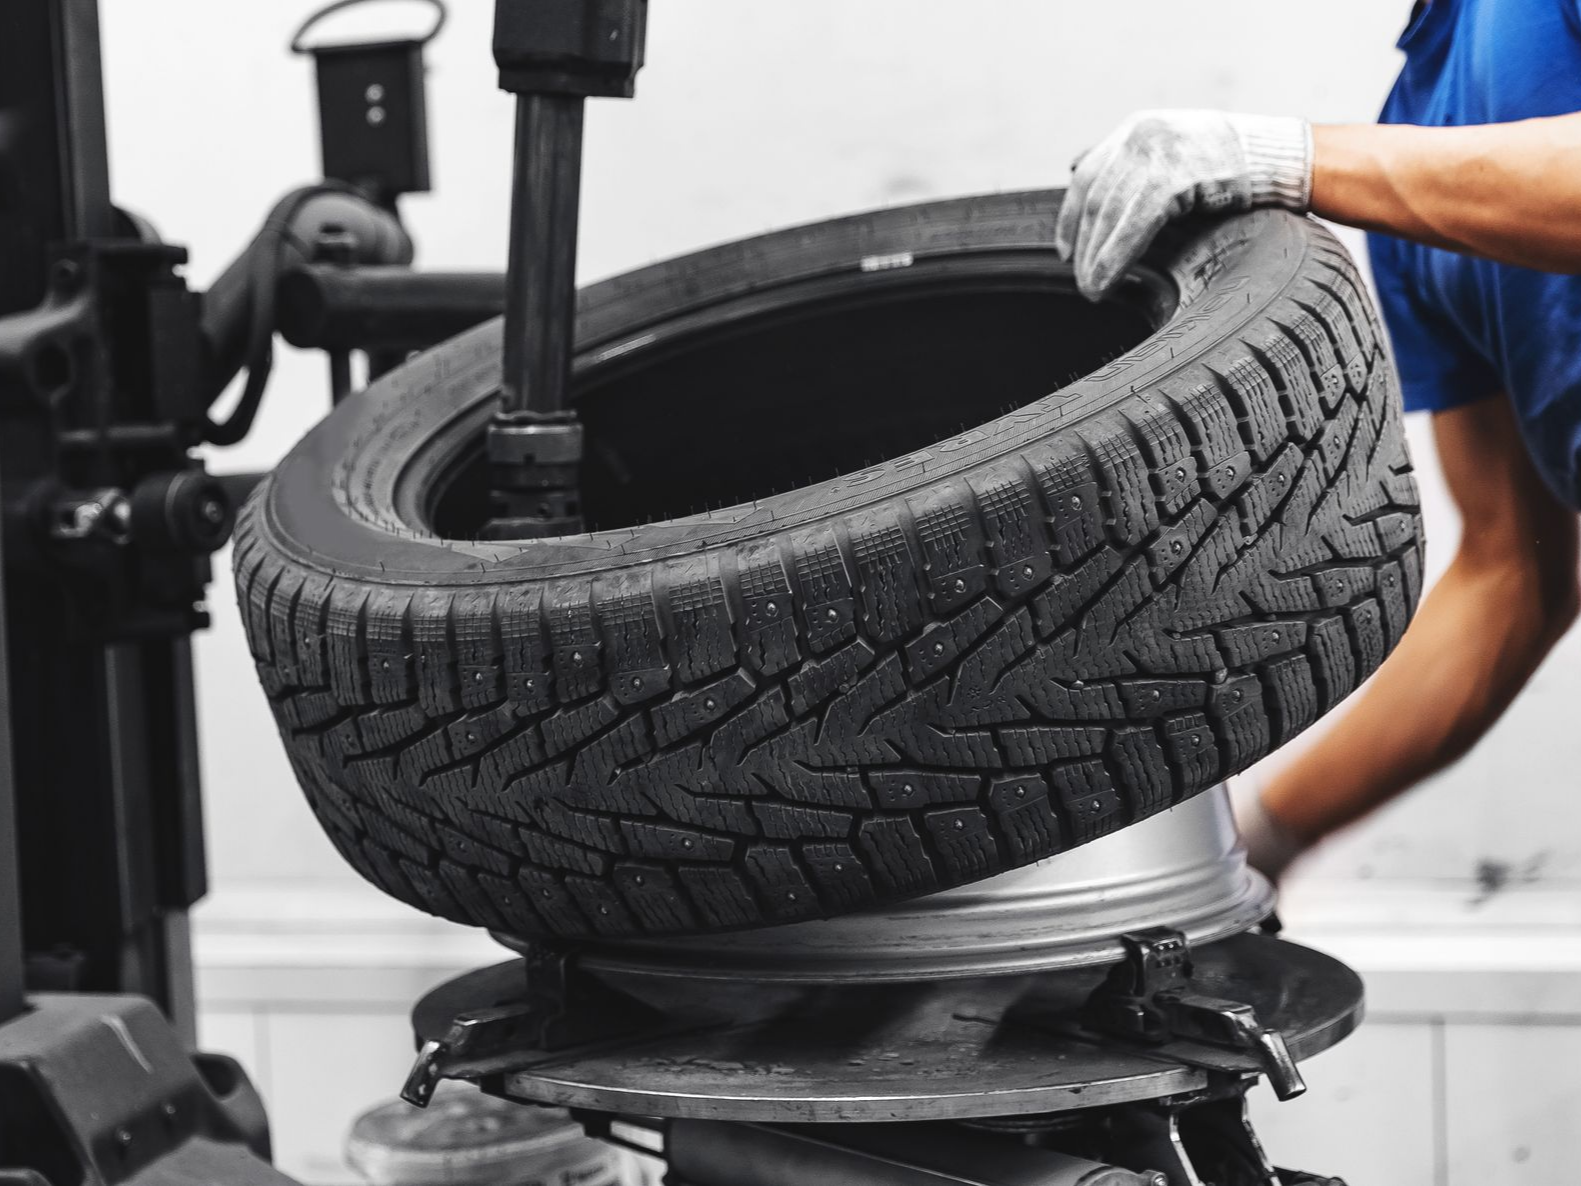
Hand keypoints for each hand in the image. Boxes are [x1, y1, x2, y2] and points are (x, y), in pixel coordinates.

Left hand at [1054, 110, 1311, 299]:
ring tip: (1091, 290)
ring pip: (1110, 212)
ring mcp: (1160, 150)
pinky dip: (1115, 257)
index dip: (1070, 218)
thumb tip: (1074, 167)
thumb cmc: (1233, 169)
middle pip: (1096, 196)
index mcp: (1139, 129)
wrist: (1288, 160)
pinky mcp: (1178, 174)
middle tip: (1081, 280)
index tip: (1065, 252)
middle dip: (1083, 243)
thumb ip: (1131, 167)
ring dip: (1095, 258)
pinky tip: (1105, 282)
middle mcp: (1144, 133)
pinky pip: (1135, 223)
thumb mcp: (1174, 157)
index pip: (1089, 175)